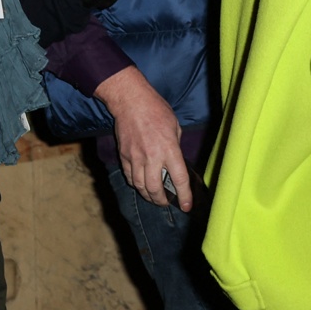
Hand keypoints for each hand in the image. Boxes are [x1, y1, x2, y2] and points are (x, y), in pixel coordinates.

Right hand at [94, 65, 190, 210]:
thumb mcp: (175, 127)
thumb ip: (176, 146)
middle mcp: (152, 157)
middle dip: (162, 201)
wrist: (131, 102)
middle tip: (167, 203)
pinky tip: (142, 186)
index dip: (184, 196)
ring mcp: (136, 158)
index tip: (186, 206)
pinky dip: (136, 185)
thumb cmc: (157, 110)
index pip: (178, 179)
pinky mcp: (124, 156)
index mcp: (169, 149)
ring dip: (148, 196)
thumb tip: (175, 161)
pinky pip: (130, 177)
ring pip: (140, 187)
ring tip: (155, 198)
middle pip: (155, 189)